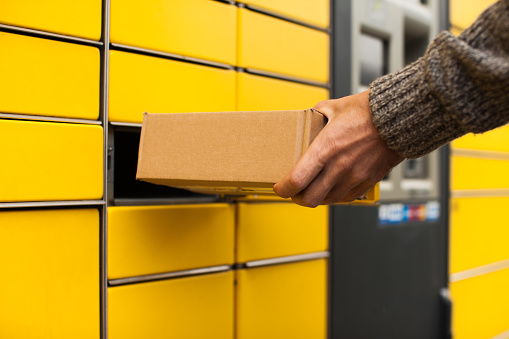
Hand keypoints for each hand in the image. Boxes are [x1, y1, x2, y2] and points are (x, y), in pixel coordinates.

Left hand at [273, 90, 403, 206]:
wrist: (400, 119)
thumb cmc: (368, 111)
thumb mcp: (334, 107)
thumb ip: (316, 114)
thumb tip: (307, 117)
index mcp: (326, 148)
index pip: (297, 180)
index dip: (283, 188)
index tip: (279, 187)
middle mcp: (339, 166)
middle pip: (309, 199)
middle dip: (297, 198)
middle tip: (293, 191)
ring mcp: (354, 177)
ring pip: (327, 200)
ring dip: (316, 197)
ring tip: (312, 188)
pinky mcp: (367, 182)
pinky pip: (346, 198)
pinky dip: (335, 196)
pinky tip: (331, 186)